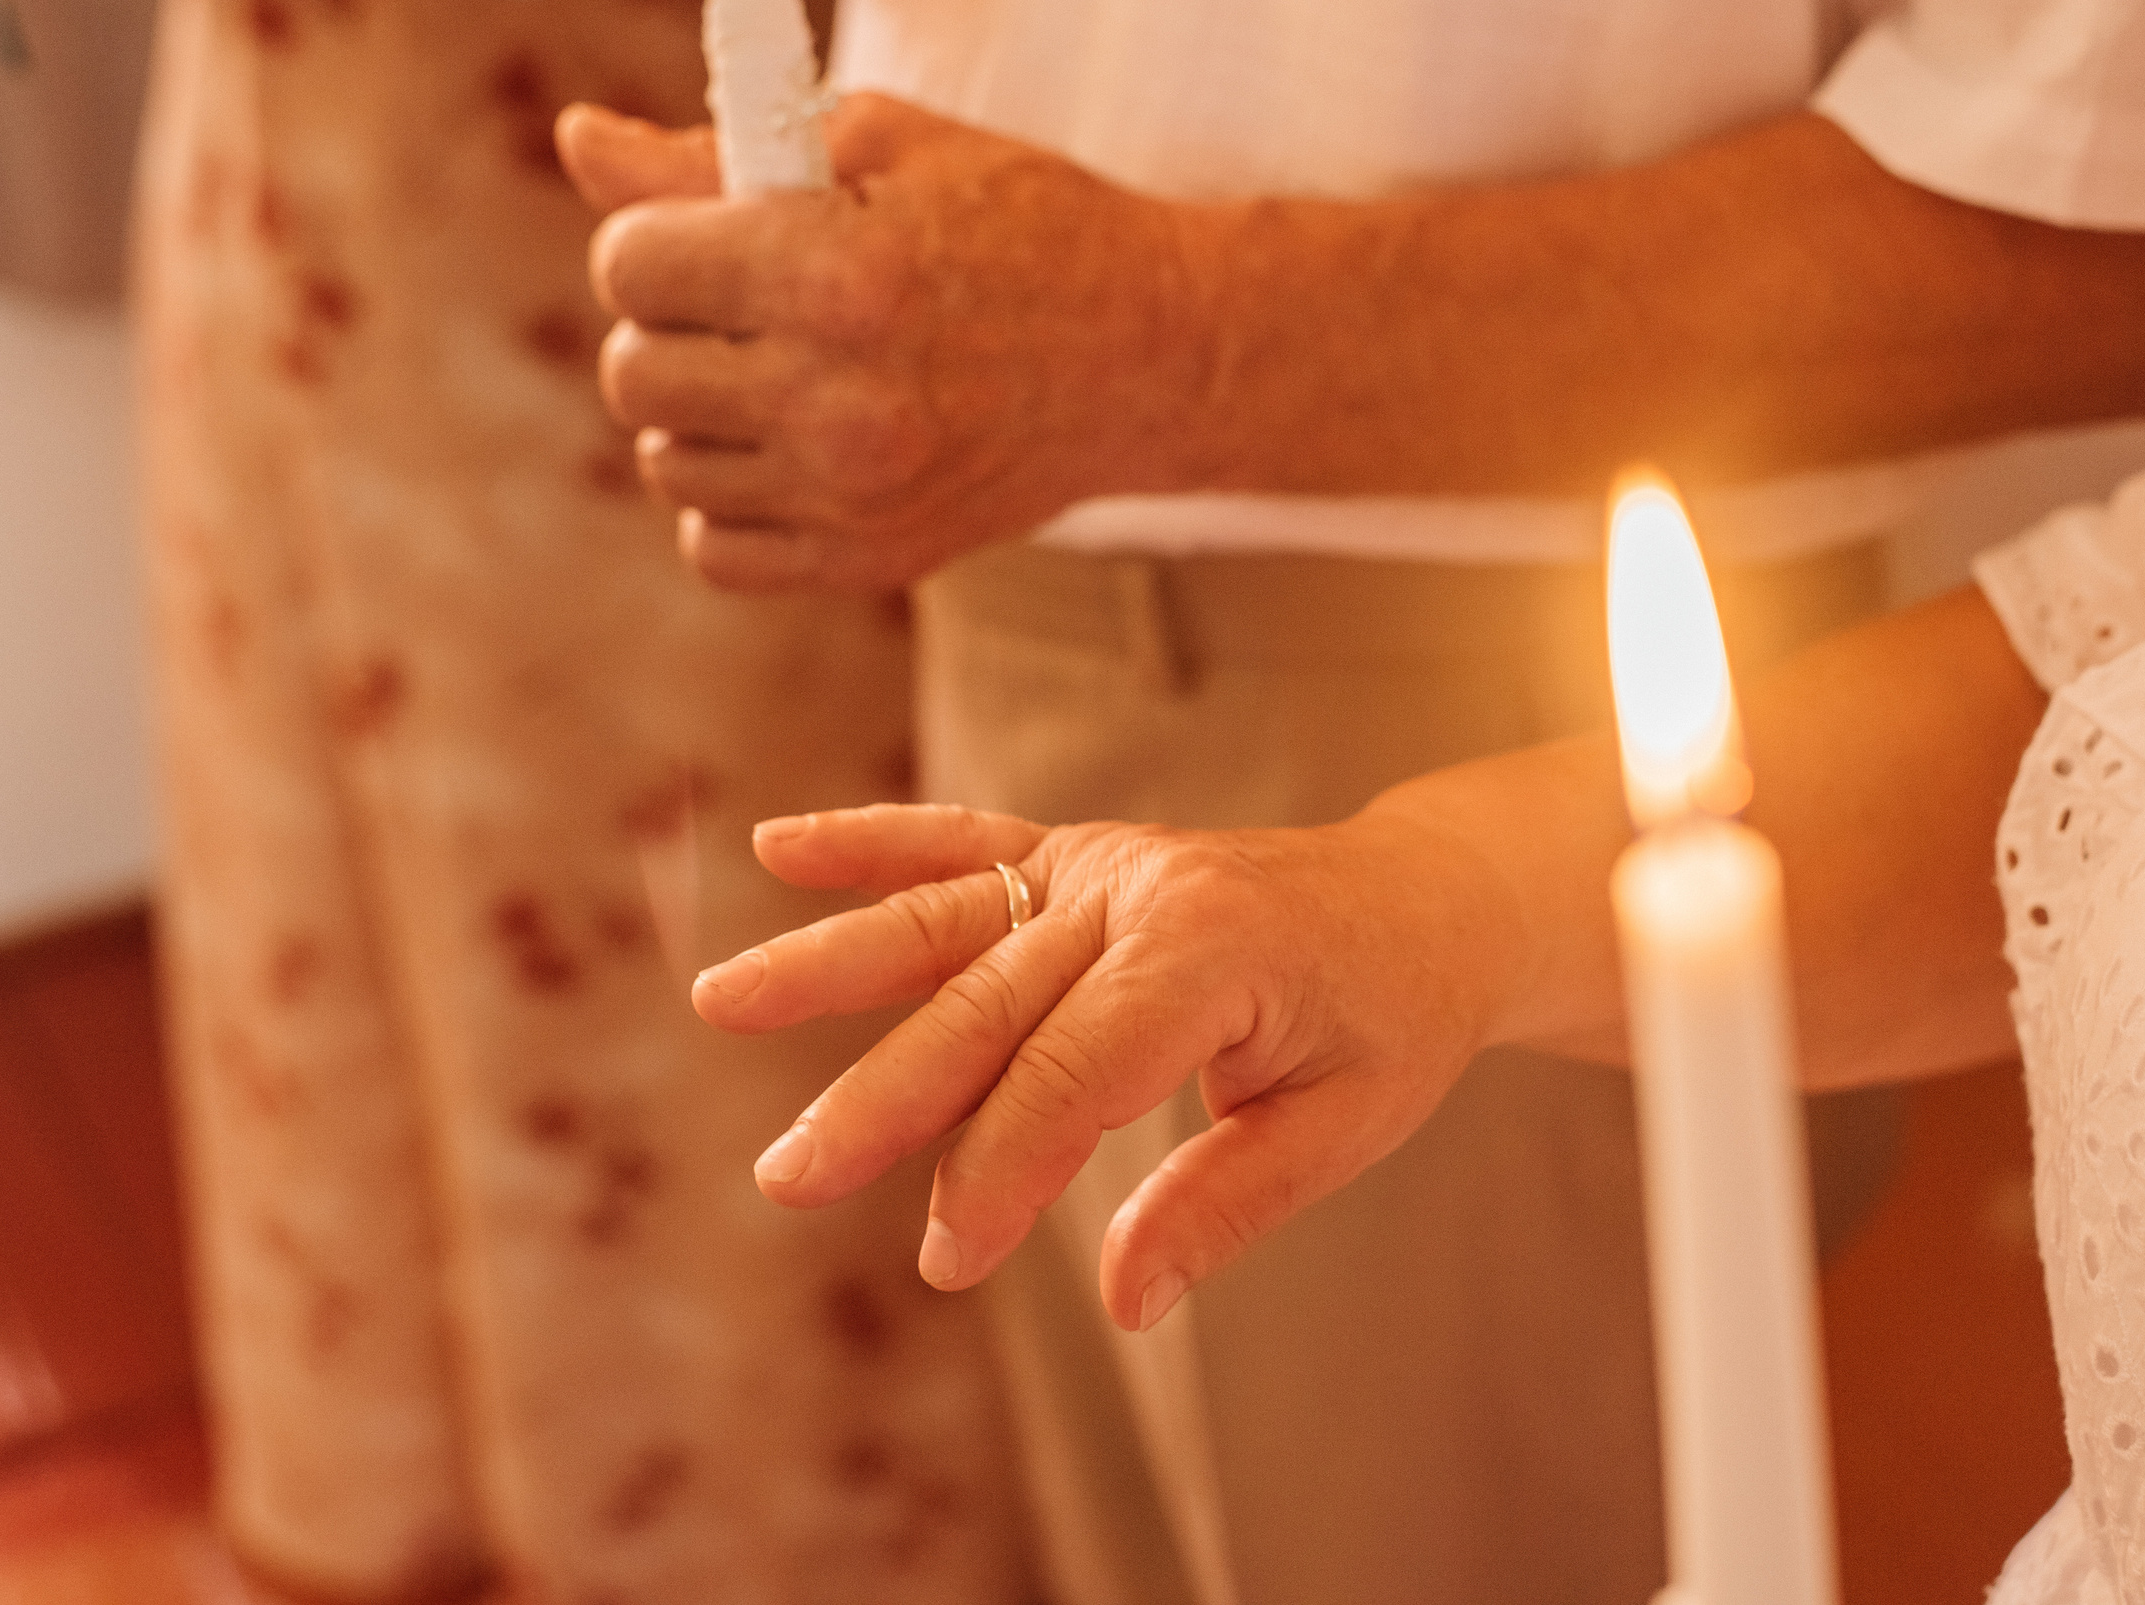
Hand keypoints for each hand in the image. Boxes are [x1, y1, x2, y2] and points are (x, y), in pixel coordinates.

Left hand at [557, 97, 1213, 592]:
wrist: (1149, 356)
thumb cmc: (1021, 228)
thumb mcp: (881, 147)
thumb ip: (714, 151)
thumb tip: (579, 144)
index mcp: (839, 275)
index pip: (633, 266)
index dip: (653, 239)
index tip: (703, 237)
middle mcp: (839, 399)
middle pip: (635, 373)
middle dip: (670, 325)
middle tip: (744, 305)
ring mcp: (854, 495)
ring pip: (668, 463)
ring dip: (700, 414)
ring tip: (780, 373)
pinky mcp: (869, 560)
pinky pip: (717, 550)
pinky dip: (729, 503)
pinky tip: (785, 450)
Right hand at [690, 802, 1533, 1329]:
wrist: (1424, 900)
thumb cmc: (1391, 1020)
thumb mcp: (1347, 1126)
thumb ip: (1225, 1204)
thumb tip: (1122, 1301)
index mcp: (1216, 952)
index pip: (1077, 1073)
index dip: (1004, 1169)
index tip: (945, 1258)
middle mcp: (1143, 890)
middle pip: (988, 1004)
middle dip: (886, 1099)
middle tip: (789, 1179)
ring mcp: (1103, 862)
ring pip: (948, 918)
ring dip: (830, 962)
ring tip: (720, 1002)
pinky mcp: (1080, 853)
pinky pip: (966, 844)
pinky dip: (873, 843)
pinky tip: (780, 848)